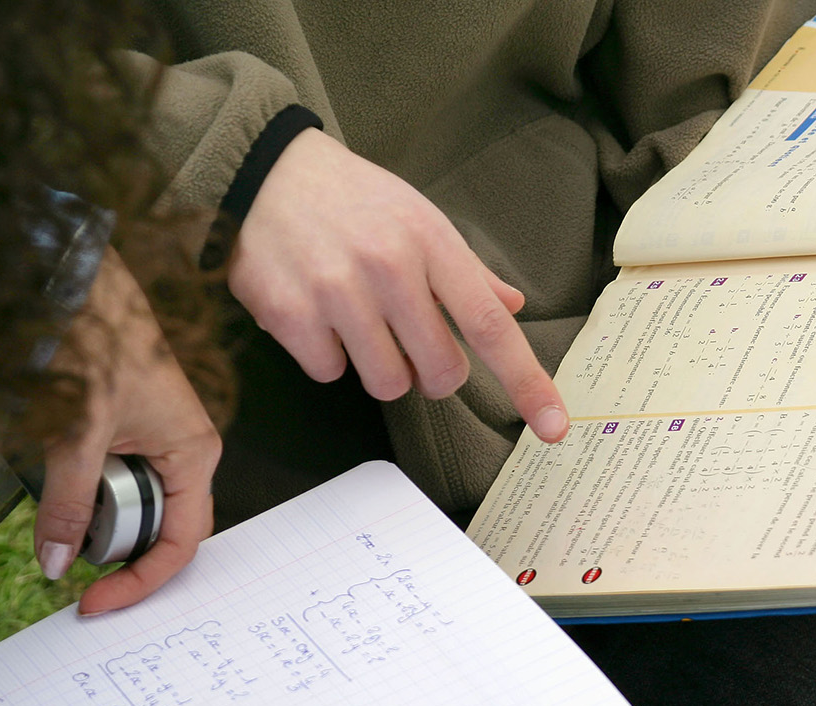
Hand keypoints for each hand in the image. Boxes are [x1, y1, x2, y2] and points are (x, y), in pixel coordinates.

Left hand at [35, 247, 221, 613]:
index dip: (140, 581)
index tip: (97, 601)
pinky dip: (78, 488)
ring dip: (90, 513)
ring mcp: (151, 439)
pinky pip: (106, 477)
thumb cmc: (95, 331)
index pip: (179, 544)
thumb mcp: (77, 430)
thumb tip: (60, 559)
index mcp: (194, 452)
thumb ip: (69, 502)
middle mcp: (181, 450)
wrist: (70, 276)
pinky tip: (55, 471)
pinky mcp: (121, 427)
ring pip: (125, 505)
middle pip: (153, 530)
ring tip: (59, 493)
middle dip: (111, 548)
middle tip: (67, 555)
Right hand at [228, 128, 569, 442]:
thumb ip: (466, 269)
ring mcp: (336, 291)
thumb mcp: (418, 216)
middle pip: (440, 371)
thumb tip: (511, 305)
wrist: (263, 170)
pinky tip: (317, 316)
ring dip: (379, 369)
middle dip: (432, 374)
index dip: (526, 382)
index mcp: (430, 241)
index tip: (553, 426)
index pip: (490, 325)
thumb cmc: (349, 198)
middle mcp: (388, 266)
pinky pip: (330, 373)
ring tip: (358, 323)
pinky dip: (328, 356)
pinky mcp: (290, 313)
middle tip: (410, 344)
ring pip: (387, 383)